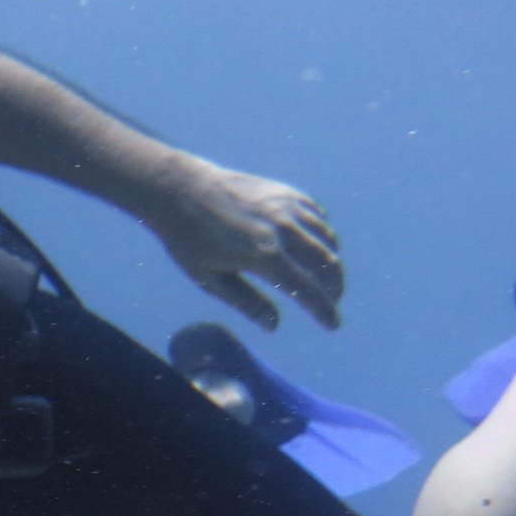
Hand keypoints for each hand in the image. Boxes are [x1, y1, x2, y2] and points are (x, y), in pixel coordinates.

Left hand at [146, 158, 343, 331]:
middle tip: (332, 301)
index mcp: (263, 254)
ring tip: (323, 276)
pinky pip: (317, 216)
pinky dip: (322, 234)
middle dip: (334, 287)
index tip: (333, 325)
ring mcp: (287, 206)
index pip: (305, 288)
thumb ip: (246, 302)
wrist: (182, 189)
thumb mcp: (211, 279)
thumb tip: (273, 326)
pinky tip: (314, 245)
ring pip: (326, 237)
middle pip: (326, 262)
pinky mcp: (286, 192)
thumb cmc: (190, 239)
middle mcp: (282, 228)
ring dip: (330, 261)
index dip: (323, 310)